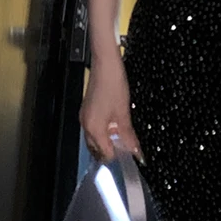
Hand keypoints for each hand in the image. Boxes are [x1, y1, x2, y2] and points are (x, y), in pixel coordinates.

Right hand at [79, 48, 145, 164]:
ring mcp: (85, 117)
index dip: (119, 156)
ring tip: (123, 137)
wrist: (105, 65)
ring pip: (95, 139)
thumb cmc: (114, 86)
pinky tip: (115, 126)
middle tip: (128, 147)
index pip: (105, 153)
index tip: (131, 154)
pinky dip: (104, 131)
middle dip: (112, 151)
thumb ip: (128, 135)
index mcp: (94, 129)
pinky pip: (94, 128)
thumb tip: (135, 151)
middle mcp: (86, 125)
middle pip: (97, 149)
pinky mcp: (87, 110)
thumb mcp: (124, 113)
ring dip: (108, 141)